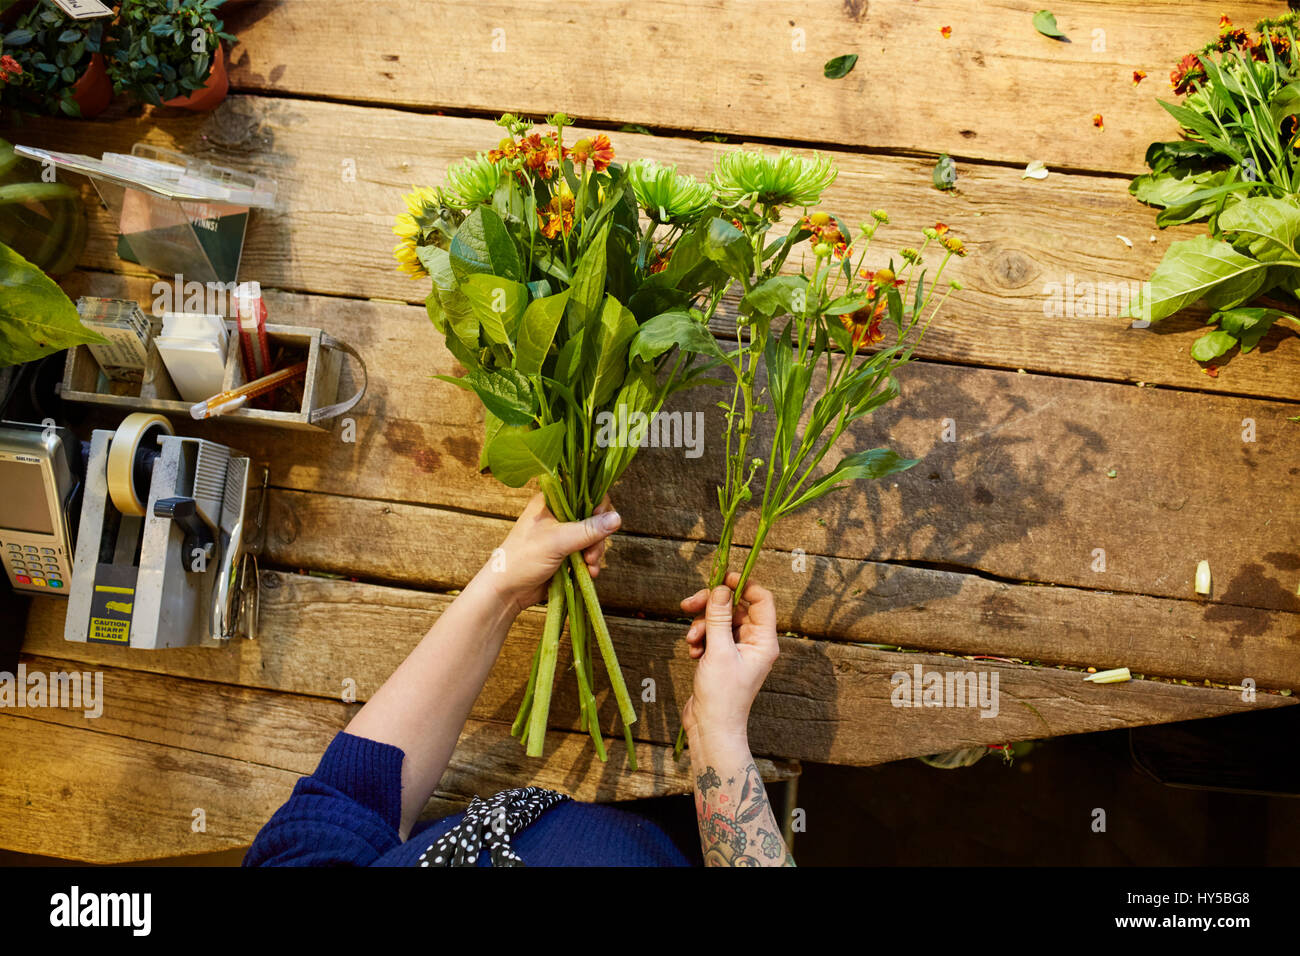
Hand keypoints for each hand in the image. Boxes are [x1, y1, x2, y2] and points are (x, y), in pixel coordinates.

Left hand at [484, 493, 619, 613]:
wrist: (507, 591)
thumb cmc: (523, 558)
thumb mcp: (557, 541)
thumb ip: (587, 530)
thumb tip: (617, 518)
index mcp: (551, 502)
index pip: (584, 493)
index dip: (598, 506)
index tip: (600, 522)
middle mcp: (558, 515)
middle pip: (593, 517)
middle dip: (597, 537)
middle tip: (591, 553)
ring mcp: (562, 535)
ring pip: (593, 537)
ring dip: (595, 553)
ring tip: (588, 566)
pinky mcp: (566, 554)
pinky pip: (588, 553)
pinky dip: (591, 563)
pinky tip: (588, 573)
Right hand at [679, 572, 779, 747]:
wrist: (711, 728)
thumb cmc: (722, 696)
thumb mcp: (718, 651)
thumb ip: (719, 617)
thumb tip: (721, 589)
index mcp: (764, 640)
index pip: (761, 600)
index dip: (743, 585)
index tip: (722, 578)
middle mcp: (754, 643)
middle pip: (735, 608)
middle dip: (711, 607)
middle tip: (689, 605)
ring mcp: (738, 650)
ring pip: (720, 621)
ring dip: (702, 626)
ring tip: (692, 641)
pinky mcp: (723, 657)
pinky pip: (712, 635)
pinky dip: (700, 639)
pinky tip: (692, 652)